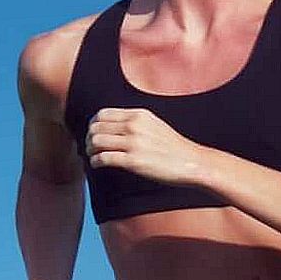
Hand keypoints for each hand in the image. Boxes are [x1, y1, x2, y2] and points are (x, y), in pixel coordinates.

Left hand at [83, 105, 204, 186]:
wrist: (192, 162)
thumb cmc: (172, 147)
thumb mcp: (153, 125)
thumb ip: (134, 122)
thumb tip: (111, 127)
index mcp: (138, 114)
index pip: (102, 114)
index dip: (92, 125)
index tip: (93, 135)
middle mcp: (134, 126)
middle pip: (95, 128)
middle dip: (88, 139)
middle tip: (90, 149)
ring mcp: (134, 143)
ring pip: (96, 142)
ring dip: (89, 151)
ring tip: (93, 157)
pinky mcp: (134, 162)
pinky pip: (103, 158)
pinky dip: (95, 162)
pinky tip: (98, 165)